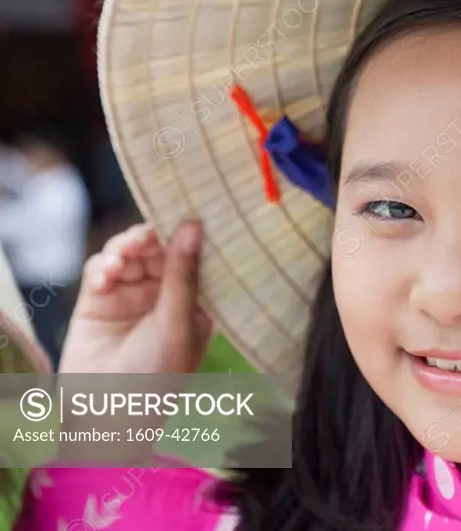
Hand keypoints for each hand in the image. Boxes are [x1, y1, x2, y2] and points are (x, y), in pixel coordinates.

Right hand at [59, 221, 212, 373]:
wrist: (107, 416)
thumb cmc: (156, 377)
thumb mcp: (177, 323)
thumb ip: (183, 274)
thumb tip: (193, 226)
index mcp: (195, 302)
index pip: (195, 258)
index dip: (188, 235)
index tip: (186, 212)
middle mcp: (164, 296)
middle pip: (159, 249)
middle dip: (150, 239)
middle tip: (143, 239)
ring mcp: (130, 297)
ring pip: (129, 254)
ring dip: (124, 248)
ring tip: (122, 259)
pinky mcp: (97, 301)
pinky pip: (101, 269)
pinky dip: (102, 266)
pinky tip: (106, 277)